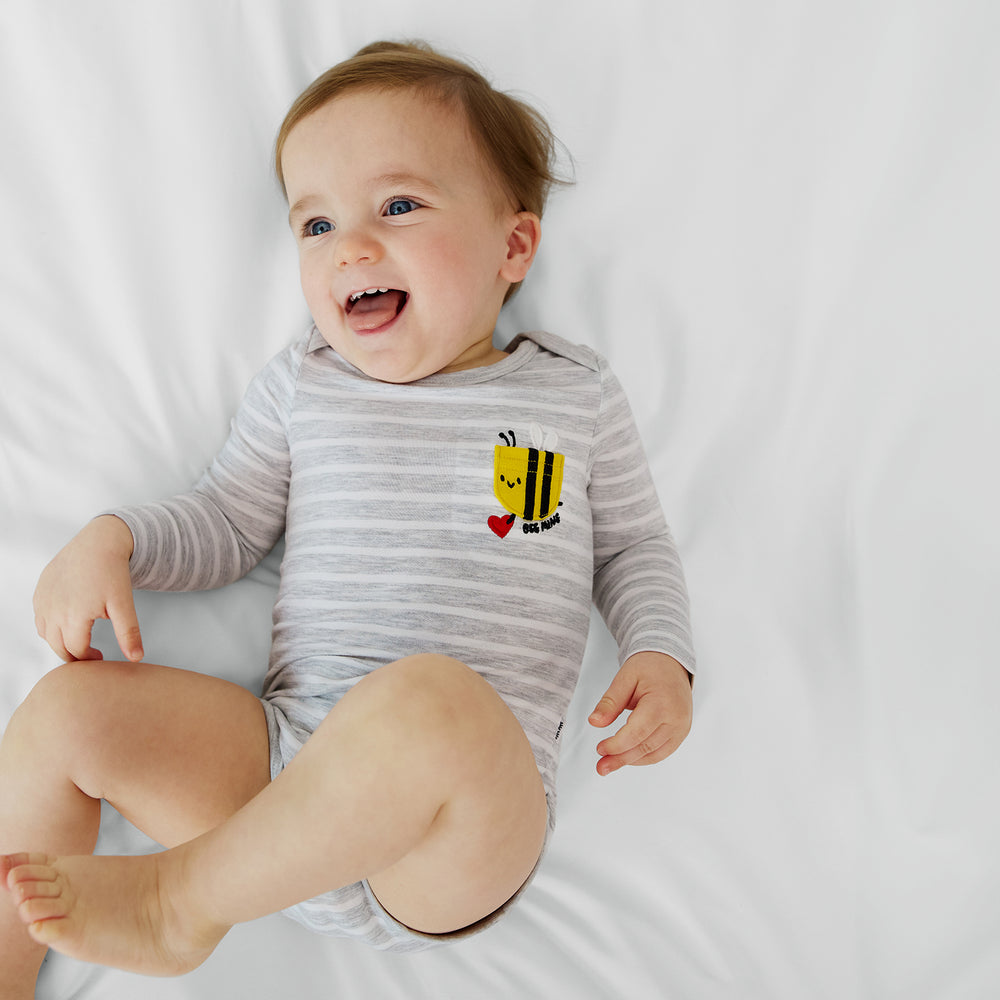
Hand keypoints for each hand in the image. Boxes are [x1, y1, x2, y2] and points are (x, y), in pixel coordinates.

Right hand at [33, 515, 143, 662]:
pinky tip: (67, 621)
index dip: (89, 658)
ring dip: (60, 641)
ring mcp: (43, 600)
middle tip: (89, 653)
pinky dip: (50, 626)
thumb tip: (136, 658)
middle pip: (58, 646)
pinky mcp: (40, 591)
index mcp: (73, 617)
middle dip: (73, 655)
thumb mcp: (123, 604)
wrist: (98, 542)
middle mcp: (53, 611)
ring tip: (79, 637)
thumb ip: (128, 633)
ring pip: (46, 634)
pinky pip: (40, 617)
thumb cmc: (111, 571)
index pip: (76, 651)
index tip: (101, 656)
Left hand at [589, 651, 692, 775]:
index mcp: (662, 702)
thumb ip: (610, 702)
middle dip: (621, 759)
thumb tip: (594, 722)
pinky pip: (663, 751)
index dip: (616, 745)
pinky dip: (644, 757)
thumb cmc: (649, 667)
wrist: (672, 662)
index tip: (600, 749)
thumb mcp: (625, 678)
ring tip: (610, 764)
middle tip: (601, 767)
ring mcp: (682, 727)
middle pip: (645, 747)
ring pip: (655, 754)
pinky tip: (628, 758)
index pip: (637, 733)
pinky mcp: (682, 731)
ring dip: (631, 762)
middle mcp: (676, 718)